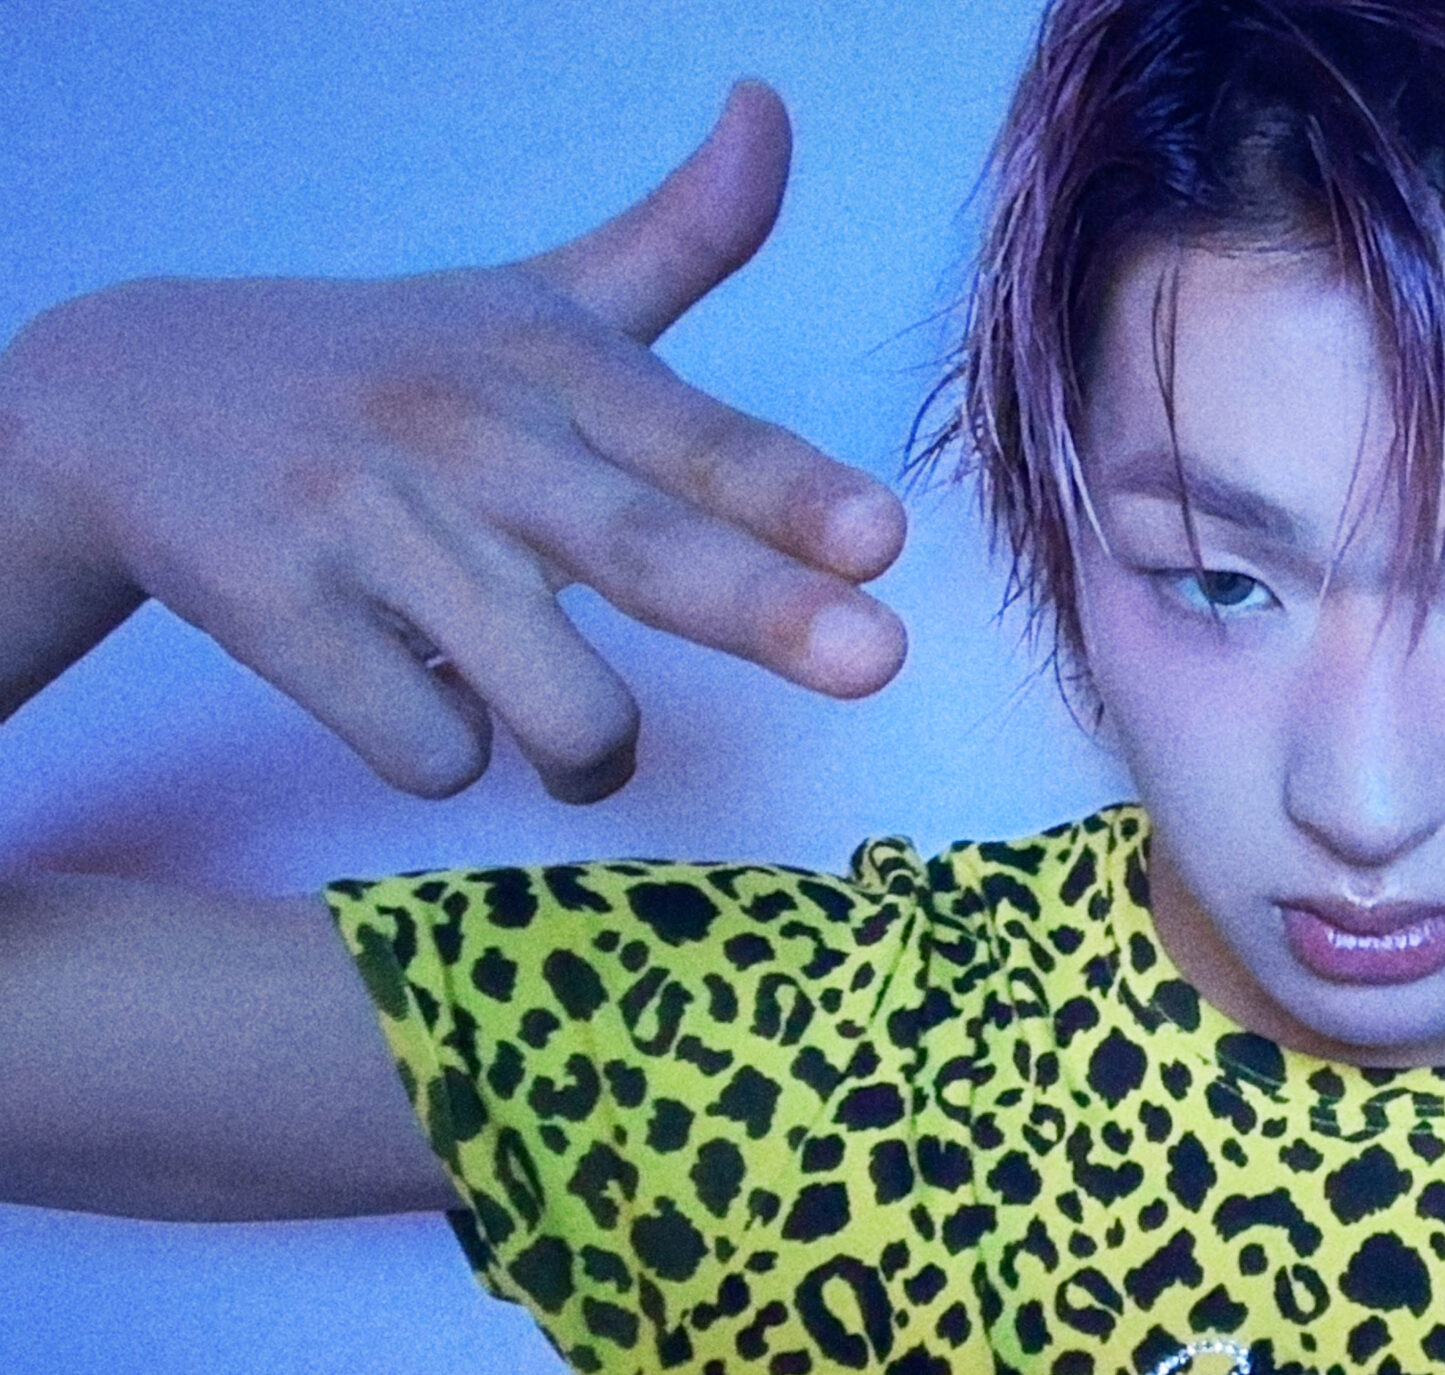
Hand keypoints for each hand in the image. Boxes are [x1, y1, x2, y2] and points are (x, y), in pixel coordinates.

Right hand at [0, 80, 904, 801]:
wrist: (123, 397)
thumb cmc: (386, 371)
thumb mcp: (530, 300)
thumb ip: (679, 238)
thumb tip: (771, 108)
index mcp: (550, 367)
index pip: (694, 435)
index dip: (790, 490)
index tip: (880, 537)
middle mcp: (470, 439)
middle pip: (636, 550)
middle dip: (762, 609)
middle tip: (875, 662)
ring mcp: (368, 525)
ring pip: (545, 697)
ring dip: (589, 752)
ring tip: (576, 737)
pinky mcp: (276, 610)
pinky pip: (425, 745)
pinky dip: (445, 755)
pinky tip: (416, 697)